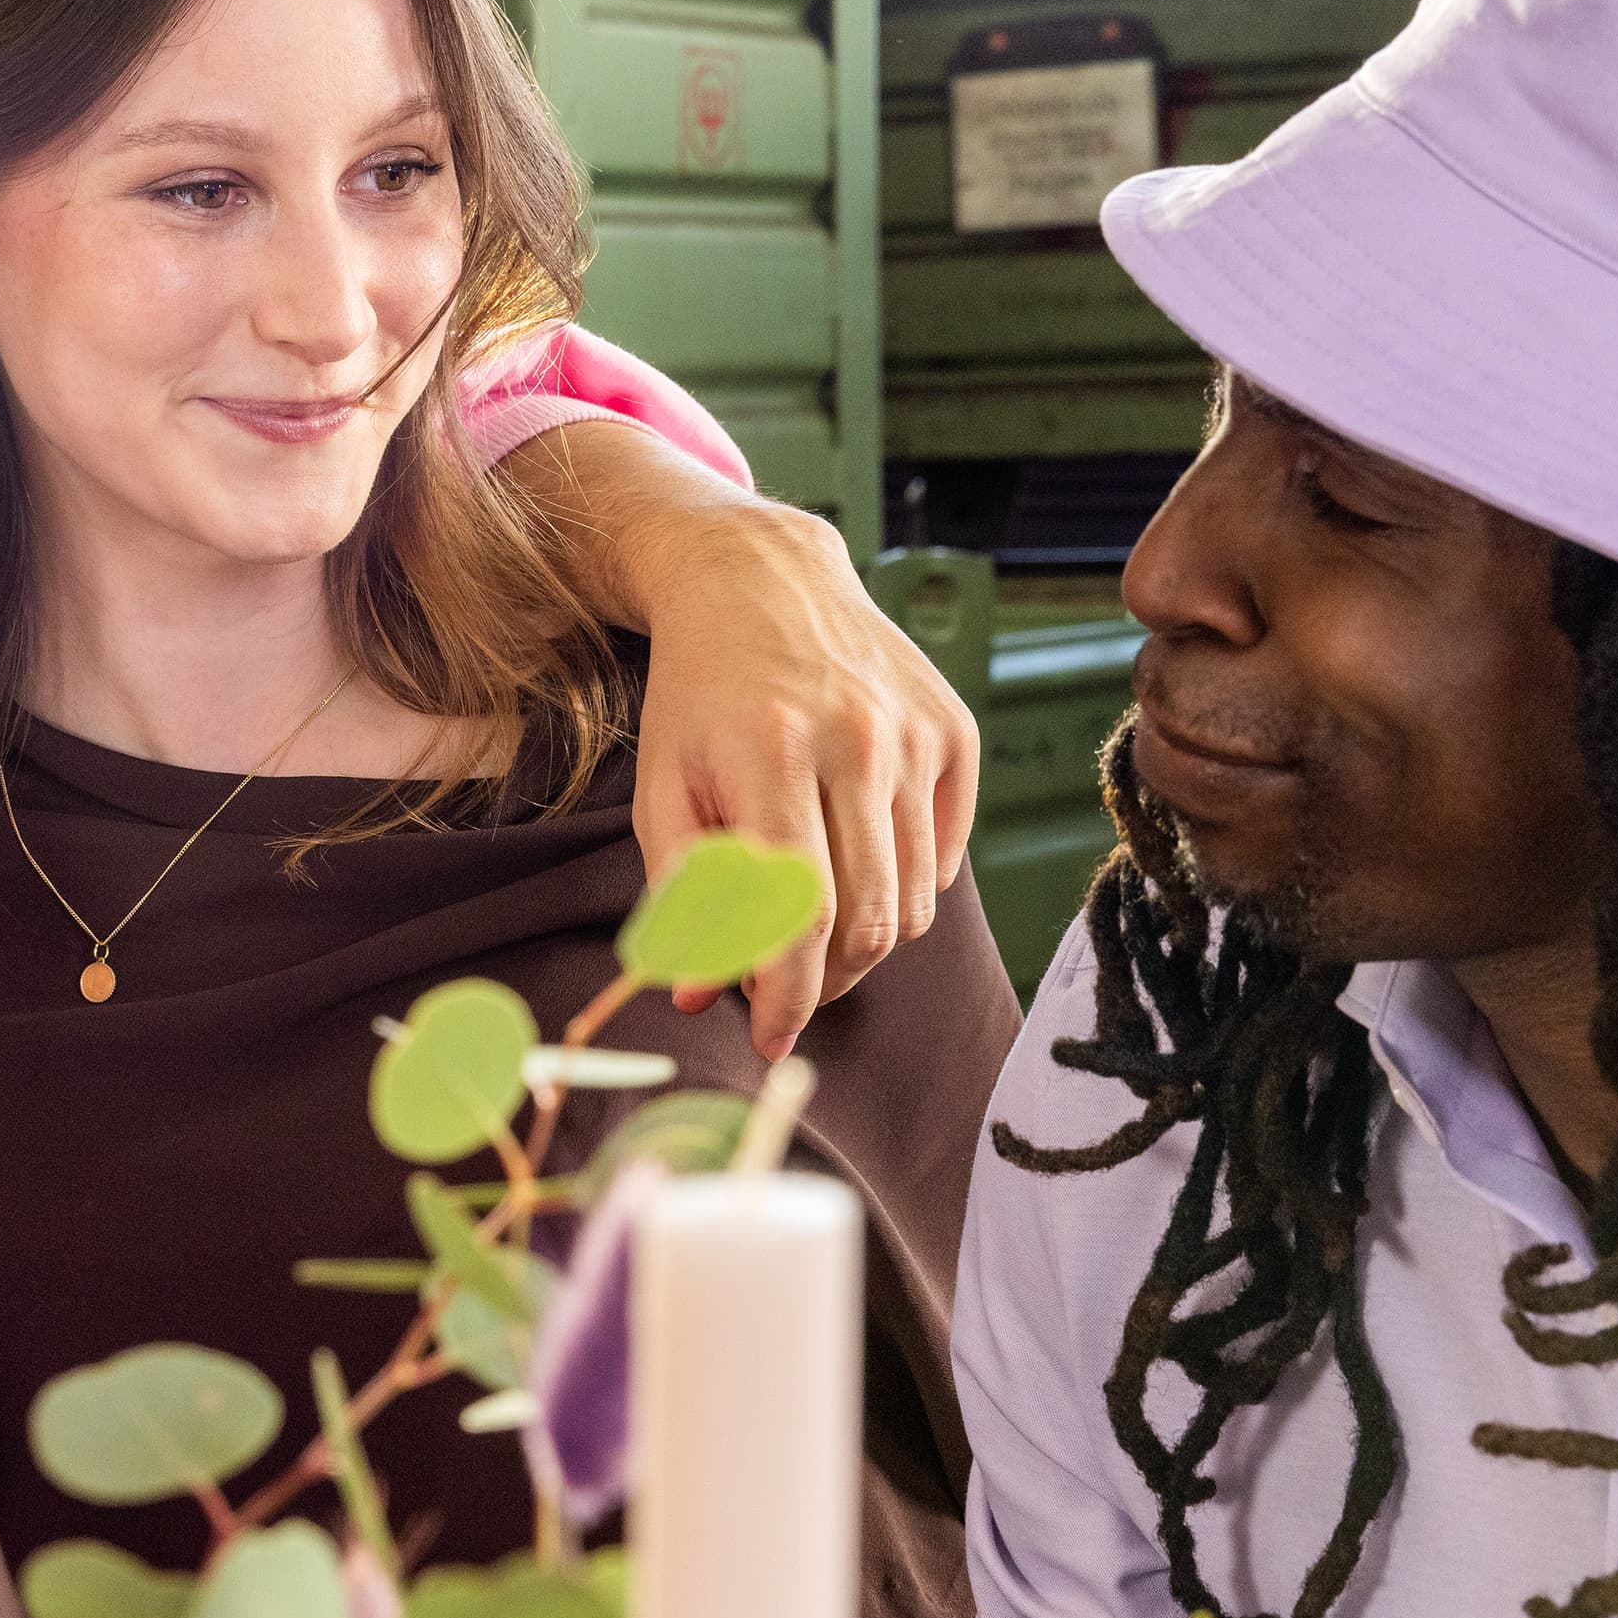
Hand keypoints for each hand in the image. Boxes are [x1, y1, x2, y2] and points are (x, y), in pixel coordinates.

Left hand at [627, 499, 978, 1059]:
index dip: (785, 999)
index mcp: (771, 756)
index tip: (766, 1038)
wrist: (758, 578)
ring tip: (812, 928)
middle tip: (783, 987)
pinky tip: (855, 860)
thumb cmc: (698, 695)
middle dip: (823, 982)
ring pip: (915, 901)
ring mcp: (915, 734)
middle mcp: (857, 742)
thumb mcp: (663, 787)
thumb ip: (681, 895)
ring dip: (865, 943)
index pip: (798, 918)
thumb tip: (701, 996)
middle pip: (868, 923)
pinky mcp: (954, 730)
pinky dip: (906, 885)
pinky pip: (945, 854)